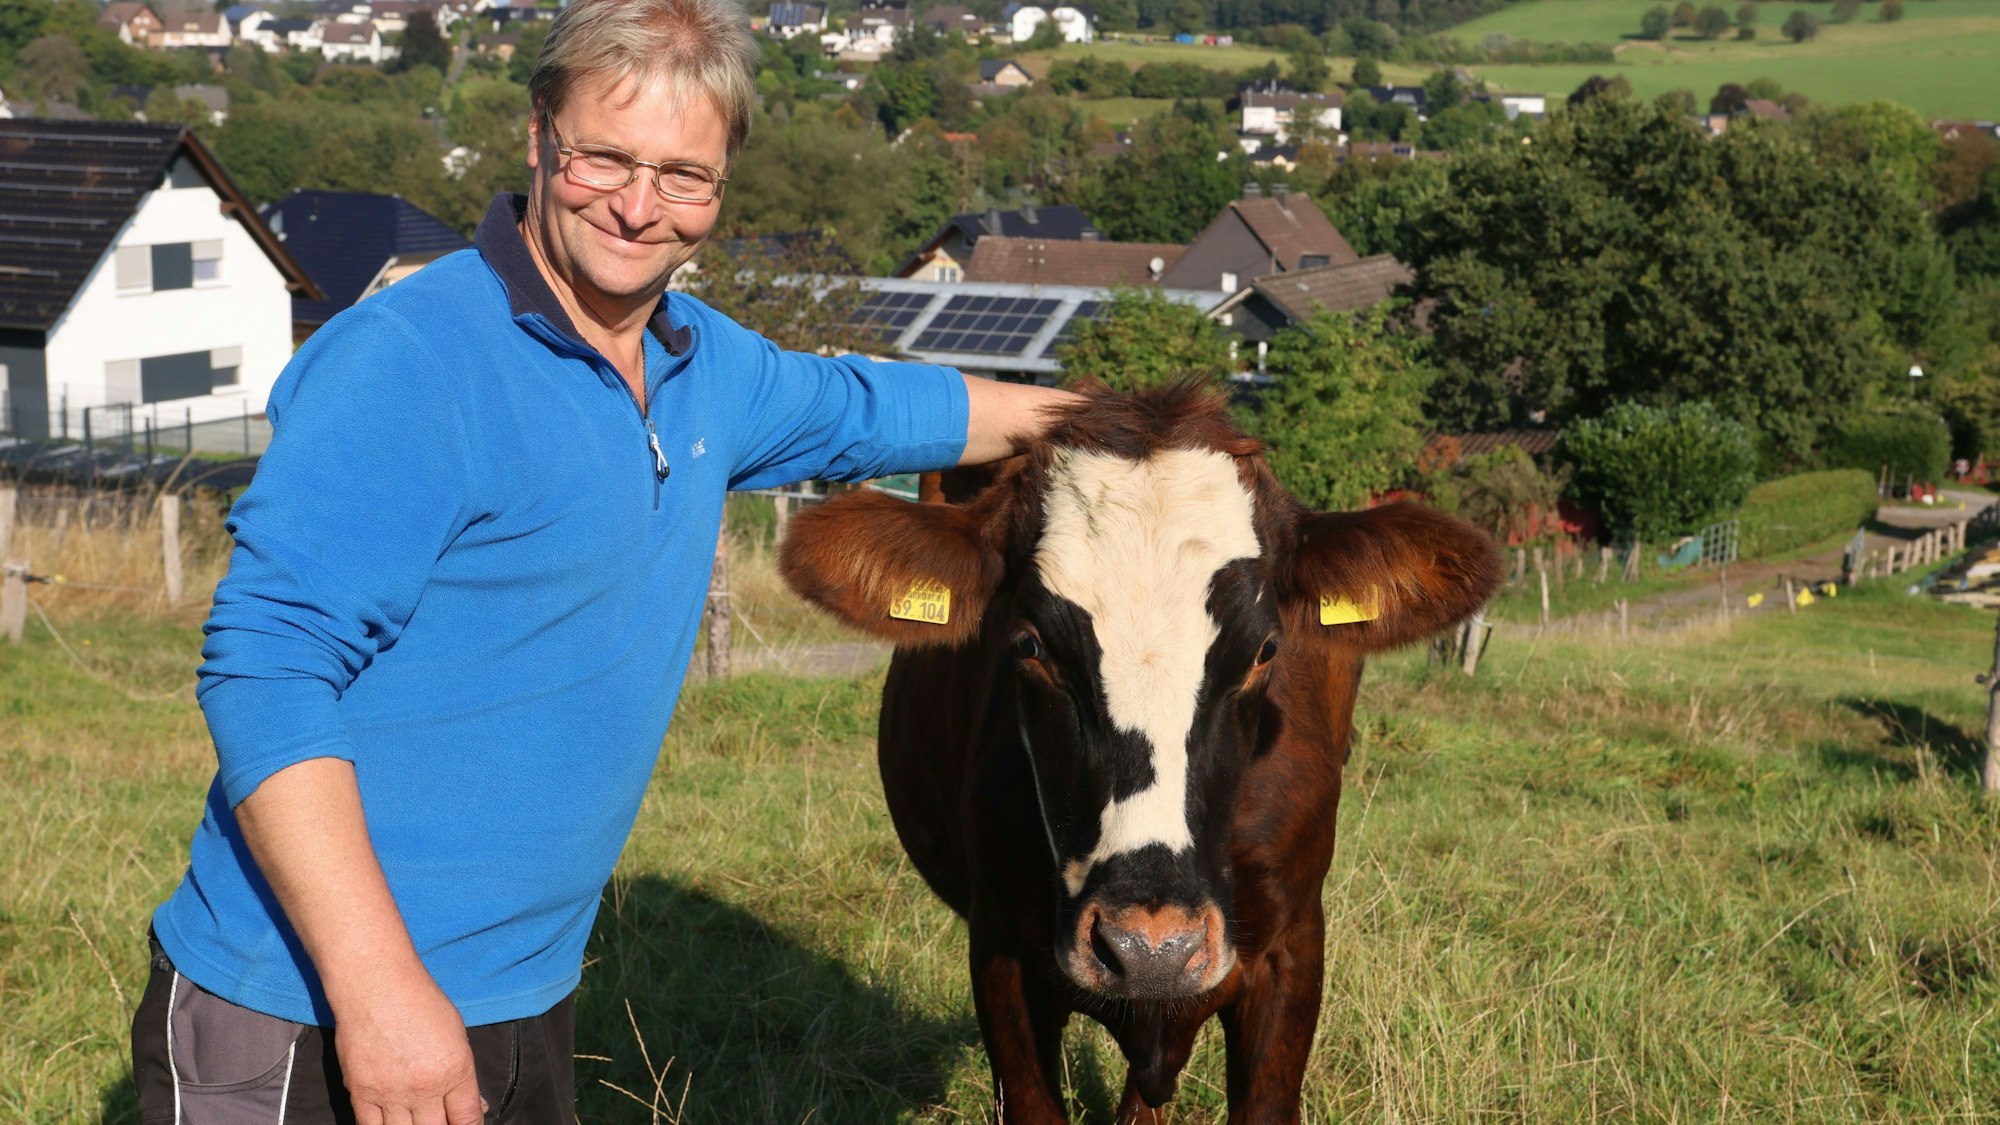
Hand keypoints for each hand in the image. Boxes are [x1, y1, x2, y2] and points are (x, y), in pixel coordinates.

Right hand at [333, 970, 485, 1124]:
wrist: (375, 986)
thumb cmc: (421, 1002)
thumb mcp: (456, 1034)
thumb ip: (464, 1075)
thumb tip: (476, 1106)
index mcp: (456, 1070)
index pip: (468, 1119)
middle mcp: (425, 1087)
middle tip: (437, 1119)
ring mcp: (392, 1093)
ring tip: (416, 1119)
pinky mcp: (361, 1093)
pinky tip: (392, 1122)